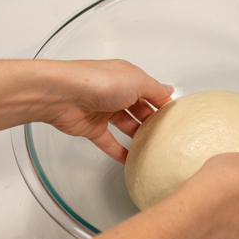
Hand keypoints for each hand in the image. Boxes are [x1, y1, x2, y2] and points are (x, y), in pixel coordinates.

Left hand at [43, 59, 172, 163]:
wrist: (62, 95)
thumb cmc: (98, 82)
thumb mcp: (136, 81)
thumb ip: (155, 90)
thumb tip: (169, 91)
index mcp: (128, 78)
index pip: (151, 92)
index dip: (163, 104)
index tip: (176, 118)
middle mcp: (116, 92)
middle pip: (139, 109)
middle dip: (153, 121)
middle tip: (167, 135)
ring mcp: (103, 111)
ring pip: (126, 126)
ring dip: (138, 136)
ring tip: (154, 148)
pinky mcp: (92, 128)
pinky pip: (109, 142)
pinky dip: (119, 152)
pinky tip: (131, 160)